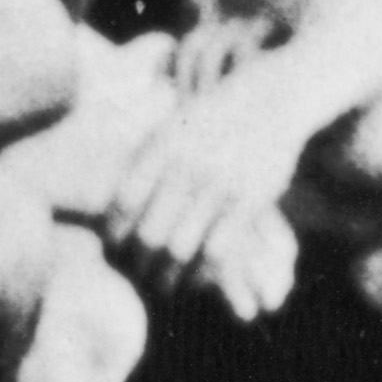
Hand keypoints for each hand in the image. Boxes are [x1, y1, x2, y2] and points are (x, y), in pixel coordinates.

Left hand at [104, 66, 314, 320]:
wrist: (272, 97)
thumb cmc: (214, 113)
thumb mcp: (172, 123)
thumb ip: (144, 155)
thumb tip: (109, 191)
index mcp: (161, 146)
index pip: (123, 200)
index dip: (114, 230)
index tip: (112, 246)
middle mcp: (187, 167)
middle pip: (149, 231)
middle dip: (138, 260)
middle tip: (135, 274)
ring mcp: (219, 186)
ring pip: (182, 247)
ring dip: (168, 274)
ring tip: (163, 284)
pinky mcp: (250, 202)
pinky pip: (220, 251)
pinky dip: (204, 272)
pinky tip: (197, 278)